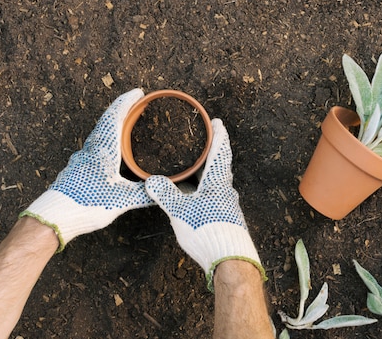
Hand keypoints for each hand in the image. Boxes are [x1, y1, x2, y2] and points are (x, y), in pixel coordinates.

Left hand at [20, 88, 152, 250]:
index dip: (126, 102)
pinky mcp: (75, 170)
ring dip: (112, 125)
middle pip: (106, 122)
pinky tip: (109, 152)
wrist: (53, 218)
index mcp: (103, 151)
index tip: (138, 92)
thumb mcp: (122, 200)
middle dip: (121, 110)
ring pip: (98, 134)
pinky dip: (105, 140)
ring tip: (125, 124)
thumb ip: (145, 195)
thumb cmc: (86, 205)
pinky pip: (93, 147)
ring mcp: (80, 159)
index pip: (115, 118)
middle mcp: (90, 150)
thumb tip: (165, 190)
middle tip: (135, 103)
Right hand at [145, 119, 264, 289]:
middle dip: (211, 153)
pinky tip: (196, 194)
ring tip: (196, 166)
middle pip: (219, 166)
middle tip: (203, 141)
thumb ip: (165, 193)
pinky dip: (206, 188)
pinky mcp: (226, 217)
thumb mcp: (180, 210)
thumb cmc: (207, 230)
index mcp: (217, 182)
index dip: (218, 136)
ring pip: (216, 182)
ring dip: (208, 172)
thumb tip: (151, 179)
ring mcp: (227, 205)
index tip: (216, 123)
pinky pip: (215, 195)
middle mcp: (226, 190)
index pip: (219, 152)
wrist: (229, 258)